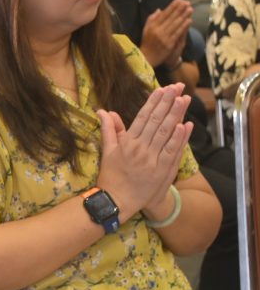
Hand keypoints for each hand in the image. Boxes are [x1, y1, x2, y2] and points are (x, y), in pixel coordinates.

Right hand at [96, 84, 192, 219]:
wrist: (117, 201)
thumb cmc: (111, 176)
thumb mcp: (108, 151)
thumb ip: (109, 130)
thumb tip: (103, 111)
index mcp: (127, 143)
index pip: (142, 118)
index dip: (154, 102)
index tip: (162, 89)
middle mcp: (140, 149)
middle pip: (157, 122)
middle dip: (168, 103)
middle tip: (177, 87)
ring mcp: (152, 160)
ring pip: (166, 134)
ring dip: (176, 115)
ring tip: (184, 99)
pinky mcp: (162, 171)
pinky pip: (172, 152)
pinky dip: (179, 138)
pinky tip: (186, 125)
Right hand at [139, 0, 191, 66]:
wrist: (146, 58)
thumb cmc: (147, 42)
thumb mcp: (145, 29)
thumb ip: (151, 19)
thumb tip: (160, 10)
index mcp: (152, 26)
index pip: (164, 14)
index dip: (172, 6)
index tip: (179, 0)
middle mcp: (158, 30)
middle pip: (171, 18)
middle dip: (179, 9)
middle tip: (187, 2)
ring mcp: (164, 37)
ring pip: (175, 24)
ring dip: (184, 16)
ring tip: (190, 9)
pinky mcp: (169, 44)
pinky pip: (178, 33)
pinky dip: (184, 26)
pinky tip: (189, 20)